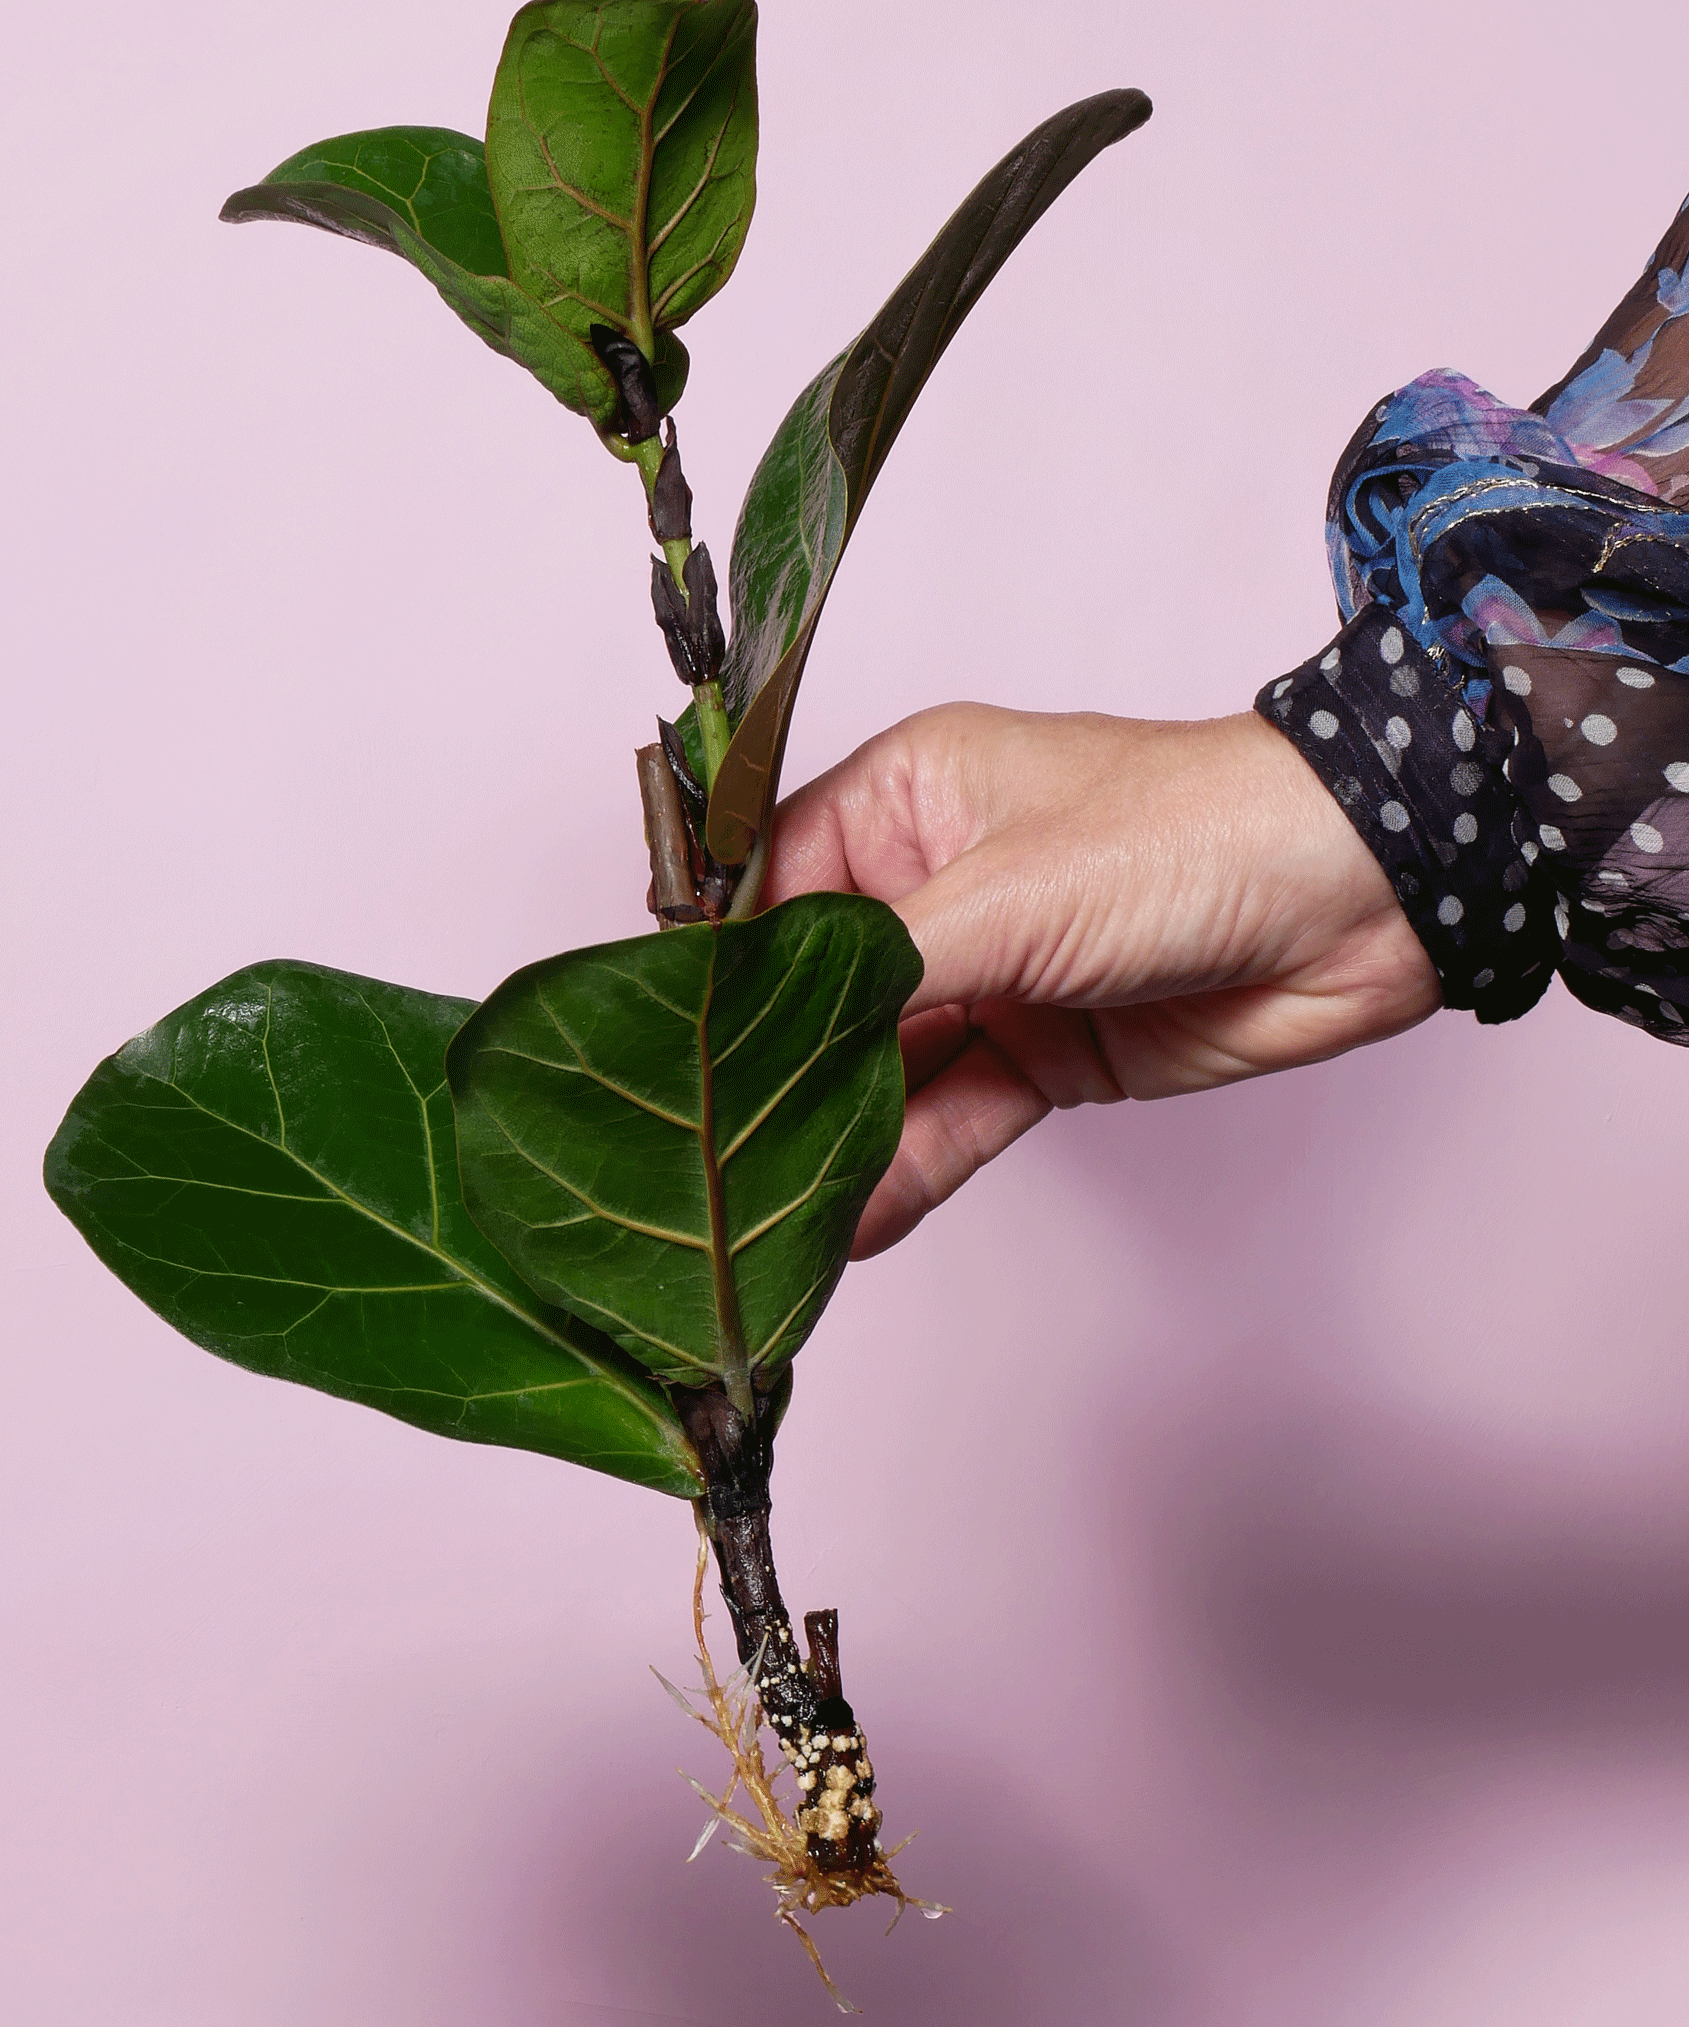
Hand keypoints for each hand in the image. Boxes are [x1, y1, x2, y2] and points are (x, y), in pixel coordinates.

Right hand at [764, 703, 1438, 1254]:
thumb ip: (876, 973)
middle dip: (772, 1080)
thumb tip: (767, 1041)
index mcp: (906, 801)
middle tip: (707, 1166)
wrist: (1364, 900)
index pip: (770, 893)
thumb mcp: (1010, 894)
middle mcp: (934, 886)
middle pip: (820, 998)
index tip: (663, 1060)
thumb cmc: (1192, 836)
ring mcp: (990, 975)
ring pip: (882, 1071)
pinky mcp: (1041, 1051)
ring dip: (836, 1142)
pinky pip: (951, 1118)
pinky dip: (906, 1171)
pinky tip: (851, 1226)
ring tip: (770, 1217)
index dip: (718, 976)